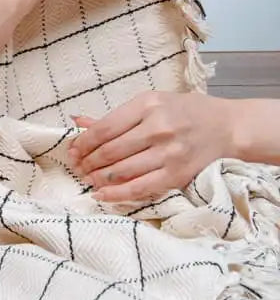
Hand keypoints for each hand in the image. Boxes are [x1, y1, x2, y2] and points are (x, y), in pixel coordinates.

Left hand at [67, 91, 236, 202]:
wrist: (225, 127)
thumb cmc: (184, 112)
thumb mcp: (150, 104)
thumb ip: (115, 117)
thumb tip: (77, 121)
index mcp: (148, 105)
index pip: (105, 128)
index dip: (83, 143)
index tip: (72, 150)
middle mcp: (158, 128)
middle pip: (111, 150)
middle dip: (88, 162)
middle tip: (77, 167)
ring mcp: (169, 152)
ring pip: (122, 170)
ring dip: (99, 178)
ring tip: (88, 179)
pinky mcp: (177, 174)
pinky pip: (140, 188)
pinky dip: (117, 194)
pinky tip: (102, 195)